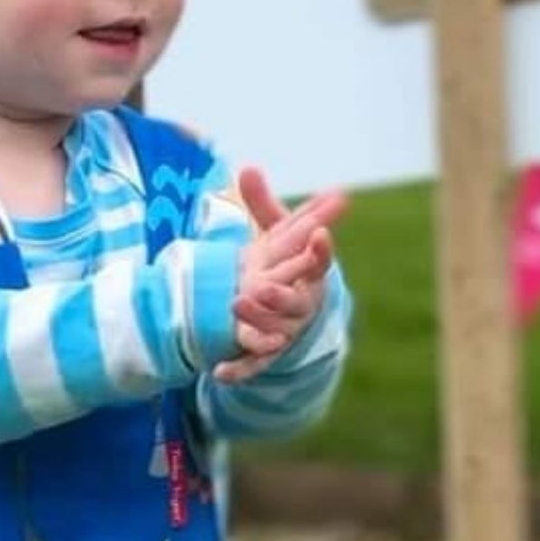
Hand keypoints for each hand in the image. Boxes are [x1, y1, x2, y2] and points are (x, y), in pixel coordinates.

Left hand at [218, 167, 346, 384]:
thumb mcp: (276, 236)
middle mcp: (304, 304)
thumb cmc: (285, 265)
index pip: (320, 261)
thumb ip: (263, 205)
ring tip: (235, 307)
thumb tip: (247, 167)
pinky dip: (239, 370)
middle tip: (260, 286)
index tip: (319, 234)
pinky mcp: (268, 354)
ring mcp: (287, 331)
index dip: (320, 250)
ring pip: (276, 331)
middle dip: (280, 294)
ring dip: (257, 323)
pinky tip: (219, 373)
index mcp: (310, 274)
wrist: (292, 313)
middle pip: (297, 301)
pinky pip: (255, 364)